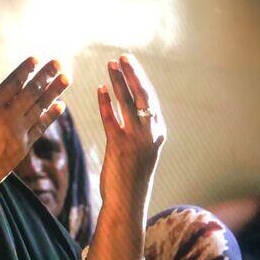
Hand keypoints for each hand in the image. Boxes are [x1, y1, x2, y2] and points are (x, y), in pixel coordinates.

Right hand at [0, 58, 69, 259]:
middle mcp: (6, 121)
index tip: (36, 59)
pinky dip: (50, 116)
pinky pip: (39, 129)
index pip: (12, 84)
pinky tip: (60, 106)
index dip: (25, 70)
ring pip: (39, 109)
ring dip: (54, 92)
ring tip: (66, 78)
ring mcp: (16, 136)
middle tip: (59, 62)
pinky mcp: (21, 151)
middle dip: (46, 76)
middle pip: (30, 93)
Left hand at [96, 54, 165, 210]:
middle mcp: (150, 134)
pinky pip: (111, 119)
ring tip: (110, 65)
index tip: (130, 63)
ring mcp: (136, 140)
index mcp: (158, 132)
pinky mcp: (119, 147)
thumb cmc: (132, 177)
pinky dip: (106, 102)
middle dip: (132, 74)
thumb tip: (127, 108)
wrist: (127, 202)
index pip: (150, 99)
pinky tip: (100, 89)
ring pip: (128, 103)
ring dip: (119, 82)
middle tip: (122, 57)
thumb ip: (138, 129)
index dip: (140, 79)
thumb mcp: (141, 150)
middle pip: (142, 96)